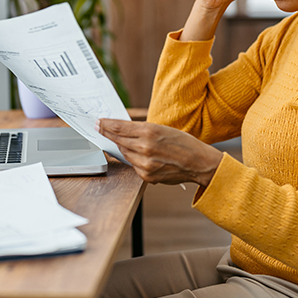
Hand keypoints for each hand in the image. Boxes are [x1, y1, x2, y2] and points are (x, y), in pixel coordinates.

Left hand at [96, 119, 223, 186]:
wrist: (198, 163)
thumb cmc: (184, 143)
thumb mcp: (163, 129)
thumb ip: (143, 130)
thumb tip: (123, 130)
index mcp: (150, 131)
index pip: (120, 127)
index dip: (107, 125)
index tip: (99, 122)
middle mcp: (145, 147)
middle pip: (118, 140)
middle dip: (107, 134)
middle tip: (99, 129)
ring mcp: (145, 163)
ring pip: (124, 153)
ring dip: (121, 147)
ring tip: (118, 140)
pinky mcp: (146, 176)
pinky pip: (133, 165)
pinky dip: (133, 159)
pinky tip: (137, 154)